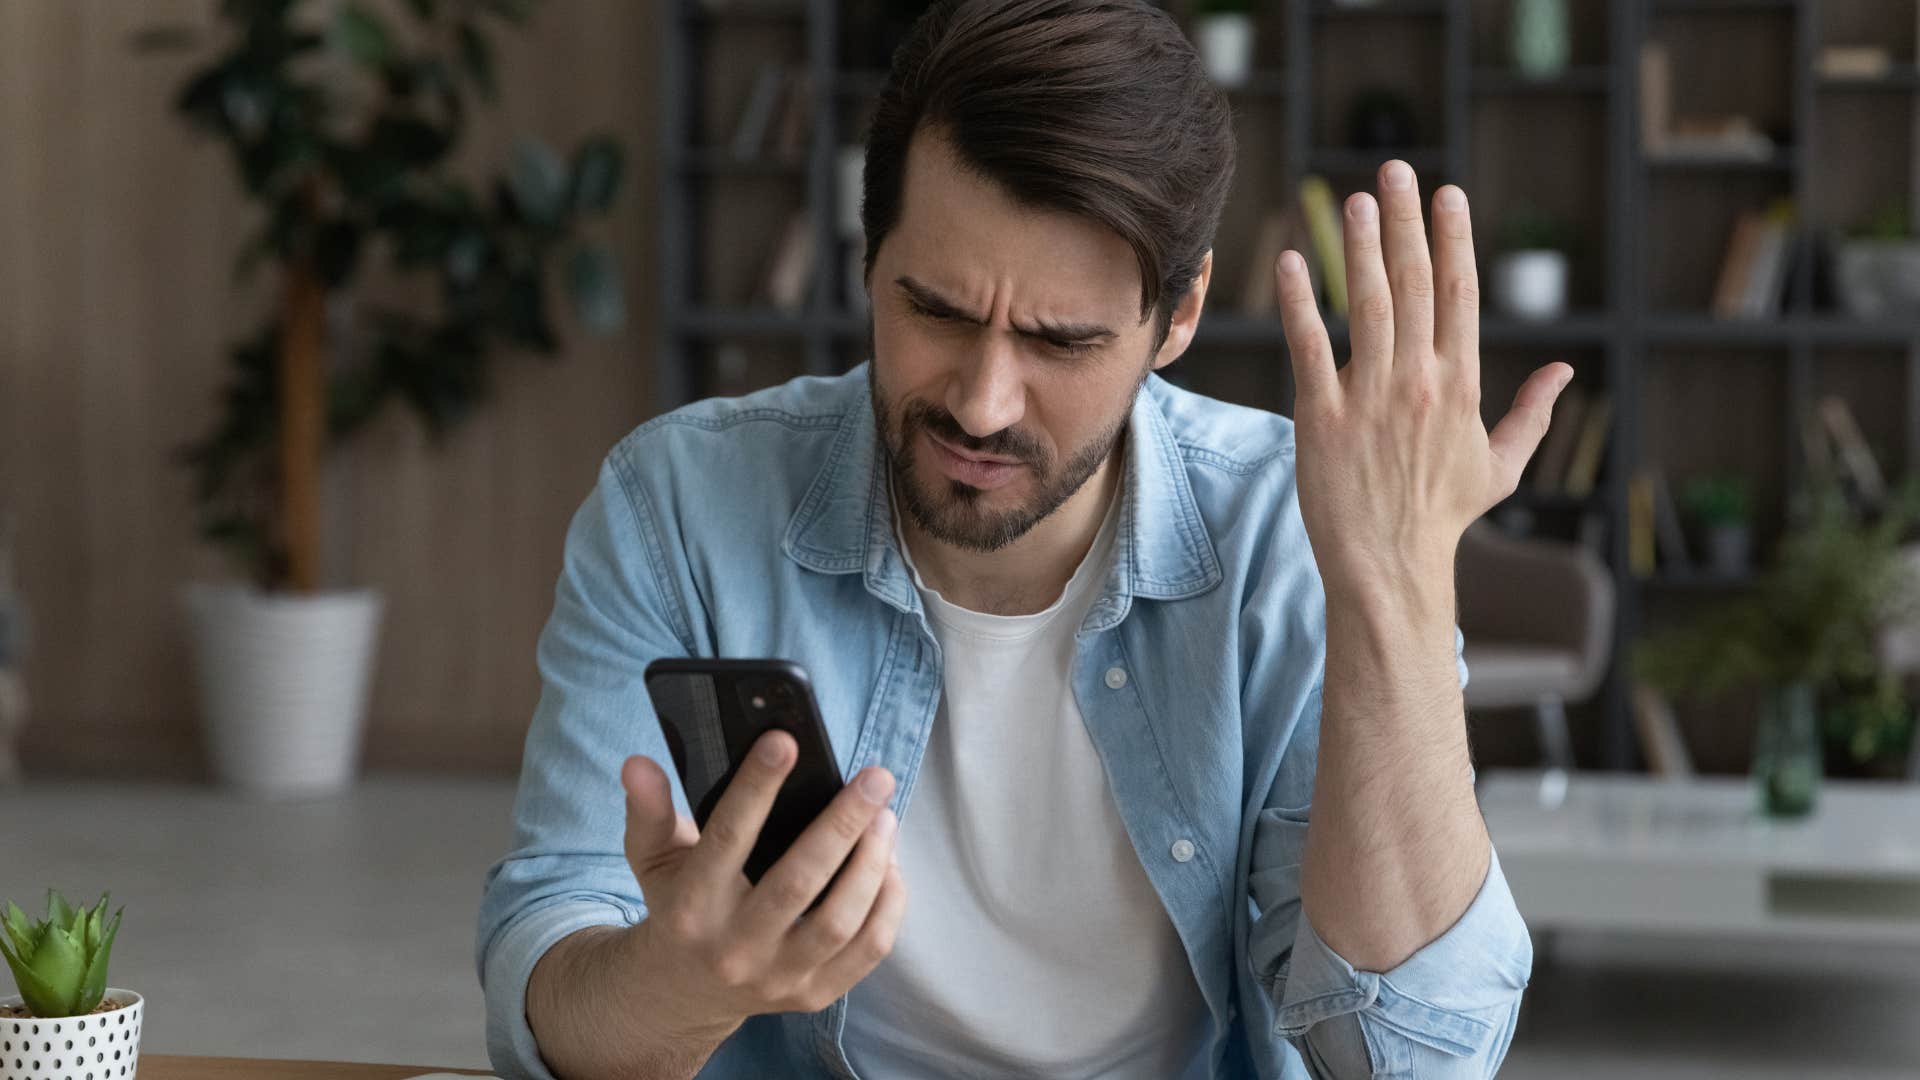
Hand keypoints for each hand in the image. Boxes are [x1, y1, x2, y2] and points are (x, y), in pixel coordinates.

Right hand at [618, 731, 907, 1034]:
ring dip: (872, 862)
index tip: (785, 741)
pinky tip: (890, 865)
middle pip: (799, 882)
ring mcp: (777, 978)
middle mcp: (734, 948)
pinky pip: (867, 951)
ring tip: (885, 817)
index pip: (728, 839)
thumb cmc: (677, 909)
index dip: (756, 787)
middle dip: (843, 823)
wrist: (682, 995)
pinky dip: (888, 904)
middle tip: (876, 777)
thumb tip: (637, 764)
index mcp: (691, 908)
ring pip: (840, 920)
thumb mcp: (652, 860)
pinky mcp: (813, 995)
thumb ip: (648, 811)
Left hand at [1274, 159, 1572, 594]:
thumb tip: (1566, 370)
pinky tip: (1293, 262)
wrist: (1390, 567)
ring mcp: (1370, 399)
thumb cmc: (1441, 517)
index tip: (1448, 194)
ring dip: (1360, 248)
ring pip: (1367, 306)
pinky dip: (1301, 304)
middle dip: (1406, 222)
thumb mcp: (1501, 466)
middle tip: (1394, 170)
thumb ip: (1532, 413)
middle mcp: (1420, 383)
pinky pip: (1310, 349)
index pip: (1460, 295)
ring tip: (1355, 200)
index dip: (1453, 240)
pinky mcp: (1321, 419)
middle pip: (1414, 286)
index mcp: (1462, 386)